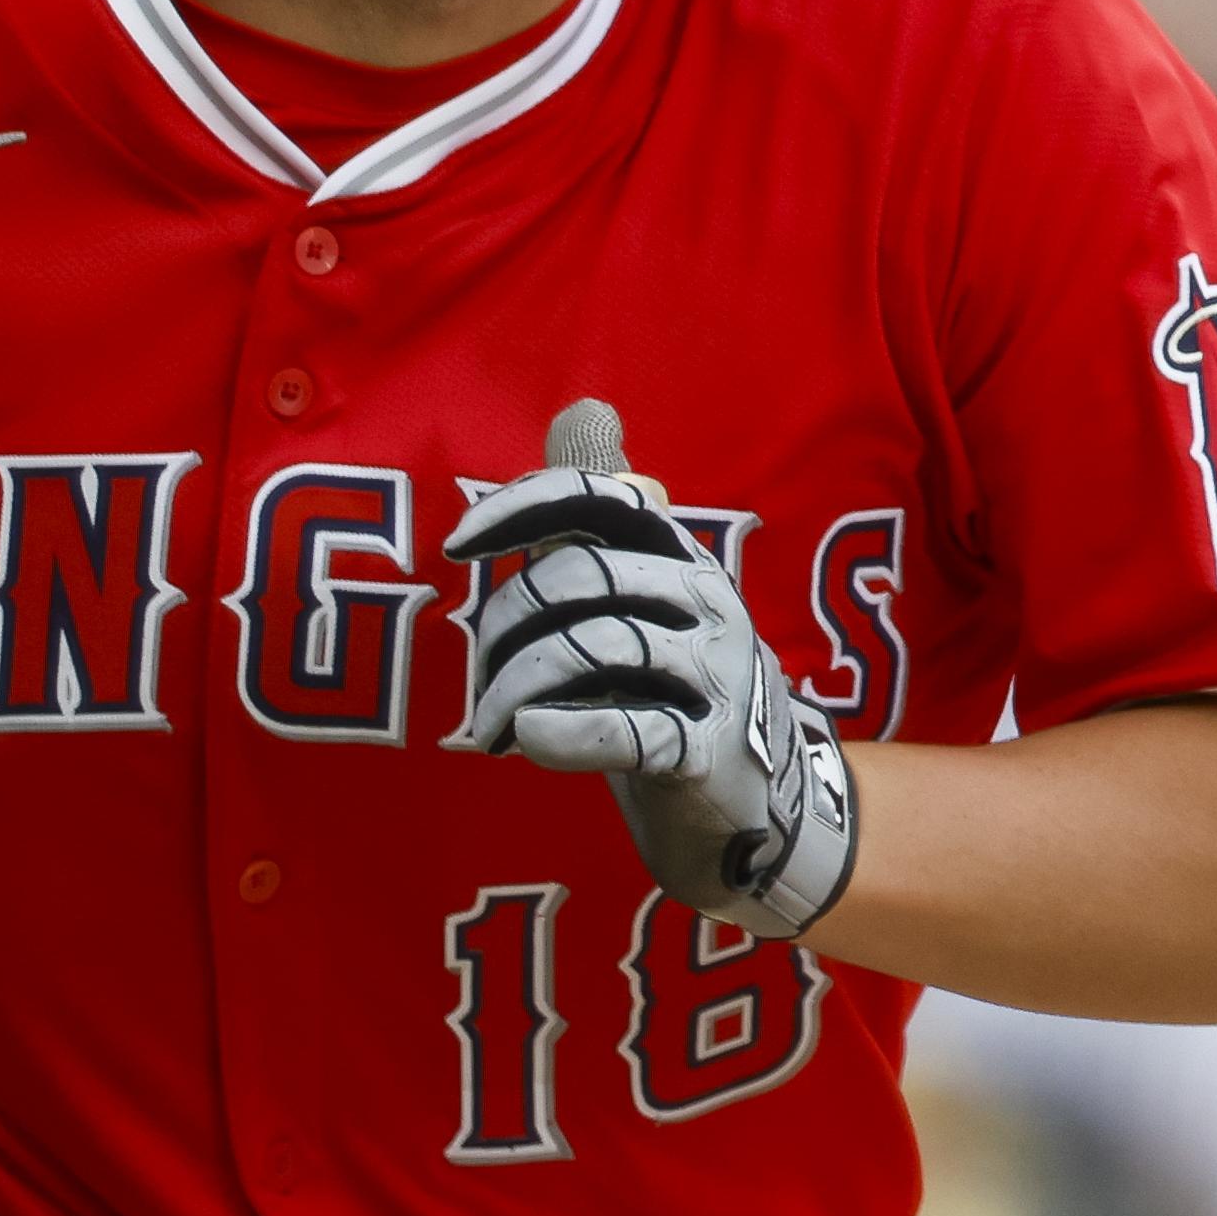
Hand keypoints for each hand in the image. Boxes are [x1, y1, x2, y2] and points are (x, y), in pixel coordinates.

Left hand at [448, 465, 861, 942]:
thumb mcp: (640, 595)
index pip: (600, 498)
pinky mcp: (711, 752)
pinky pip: (630, 732)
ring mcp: (716, 676)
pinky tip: (528, 740)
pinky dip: (567, 733)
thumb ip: (601, 516)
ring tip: (488, 728)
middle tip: (479, 684)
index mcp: (680, 556)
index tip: (458, 544)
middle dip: (504, 629)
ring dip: (515, 689)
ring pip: (593, 650)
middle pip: (579, 581)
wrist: (758, 806)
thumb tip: (584, 408)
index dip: (523, 507)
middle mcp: (706, 602)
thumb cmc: (673, 690)